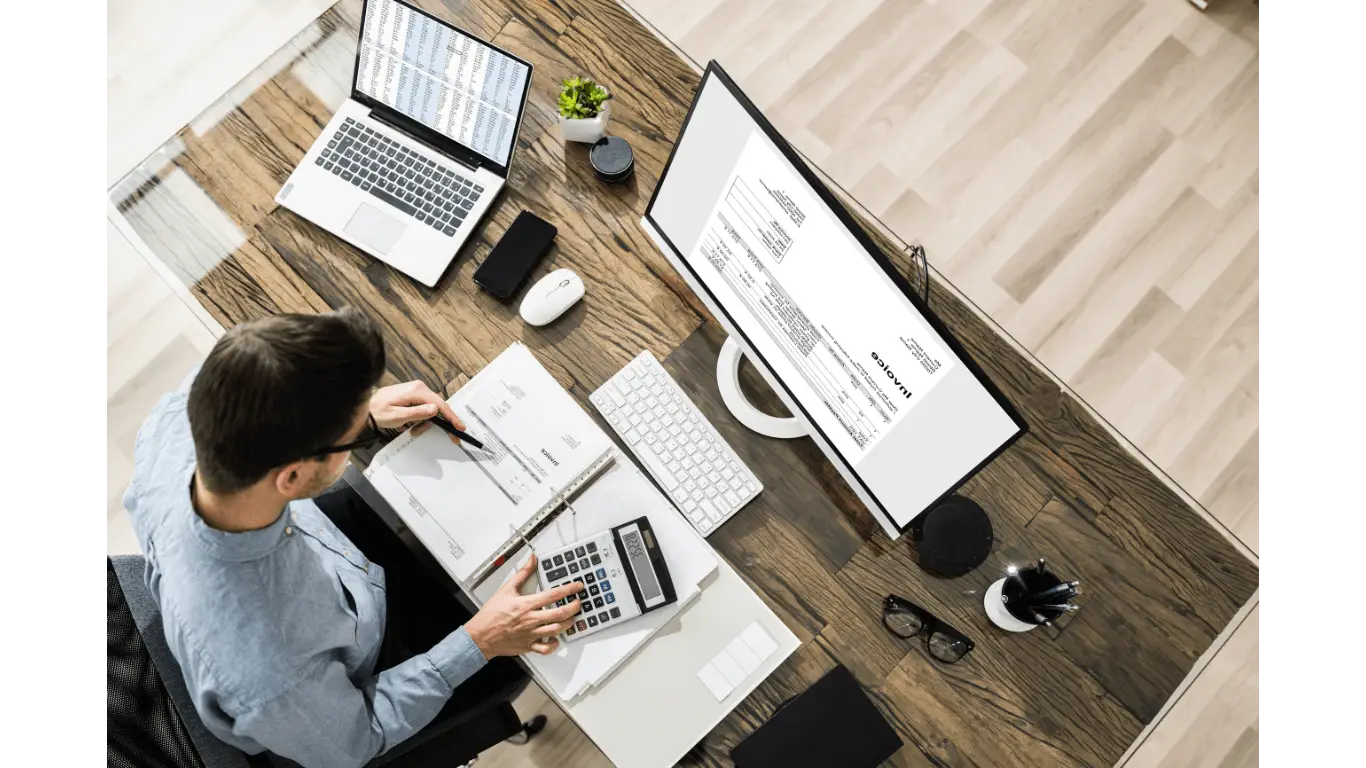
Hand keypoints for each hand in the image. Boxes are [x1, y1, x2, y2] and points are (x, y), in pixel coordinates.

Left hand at [369, 380, 463, 441]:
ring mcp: (417, 391)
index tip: (460, 427)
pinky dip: (422, 419)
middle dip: (439, 423)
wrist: (366, 406)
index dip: (451, 417)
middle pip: (438, 407)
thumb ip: (417, 413)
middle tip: (450, 437)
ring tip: (413, 431)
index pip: (439, 404)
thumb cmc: (378, 411)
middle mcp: (419, 388)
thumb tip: (435, 410)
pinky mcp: (414, 396)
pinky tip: (412, 426)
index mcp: (416, 391)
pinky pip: (425, 409)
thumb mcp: (397, 416)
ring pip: (432, 410)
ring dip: (426, 423)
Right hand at [466, 555, 583, 657]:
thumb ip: (522, 574)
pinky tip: (555, 638)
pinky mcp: (528, 645)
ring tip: (570, 618)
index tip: (578, 587)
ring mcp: (531, 634)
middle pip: (560, 614)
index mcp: (527, 604)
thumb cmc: (490, 614)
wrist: (480, 636)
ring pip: (556, 630)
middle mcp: (531, 619)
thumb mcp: (506, 589)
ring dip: (567, 624)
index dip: (569, 589)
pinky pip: (546, 648)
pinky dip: (554, 644)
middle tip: (578, 603)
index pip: (554, 595)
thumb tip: (532, 560)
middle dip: (574, 608)